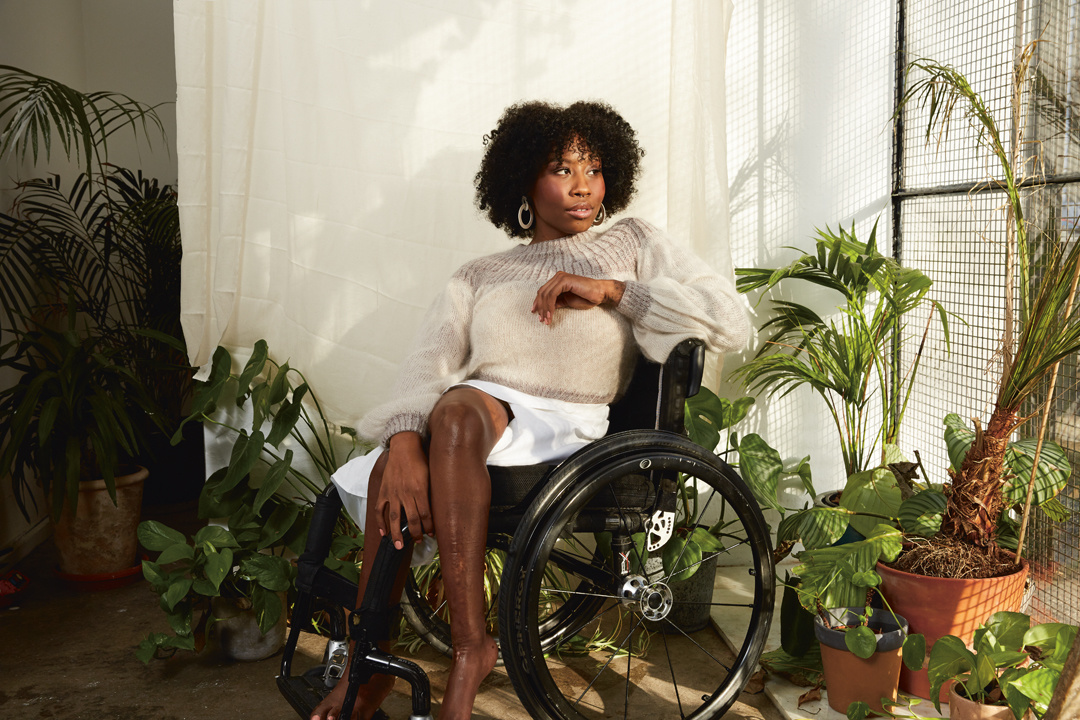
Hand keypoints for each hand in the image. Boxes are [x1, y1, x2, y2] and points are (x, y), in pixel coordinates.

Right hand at [374, 432, 431, 548]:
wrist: (404, 447)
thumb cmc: (421, 459)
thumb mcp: (431, 474)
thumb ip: (432, 491)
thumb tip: (439, 507)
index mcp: (420, 489)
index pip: (426, 514)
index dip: (429, 527)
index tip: (432, 534)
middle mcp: (406, 493)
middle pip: (412, 519)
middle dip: (416, 534)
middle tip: (419, 541)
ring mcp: (393, 493)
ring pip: (395, 519)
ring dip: (397, 535)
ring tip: (399, 546)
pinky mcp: (384, 490)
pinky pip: (380, 509)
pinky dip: (381, 522)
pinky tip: (383, 532)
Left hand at [531, 272, 624, 324]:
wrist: (600, 294)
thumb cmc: (586, 298)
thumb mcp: (567, 302)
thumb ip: (557, 302)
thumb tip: (547, 308)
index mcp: (558, 280)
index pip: (543, 291)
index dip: (538, 303)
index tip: (536, 314)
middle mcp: (558, 277)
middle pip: (542, 292)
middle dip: (540, 308)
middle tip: (541, 320)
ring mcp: (561, 277)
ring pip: (546, 294)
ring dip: (545, 309)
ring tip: (546, 320)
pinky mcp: (565, 281)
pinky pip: (552, 294)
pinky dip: (550, 306)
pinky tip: (551, 314)